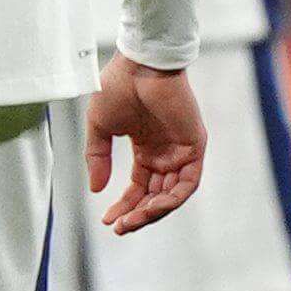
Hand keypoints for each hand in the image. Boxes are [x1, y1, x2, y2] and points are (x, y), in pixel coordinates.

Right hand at [87, 53, 207, 232]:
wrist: (139, 63)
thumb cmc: (119, 86)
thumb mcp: (100, 127)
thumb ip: (98, 157)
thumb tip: (96, 189)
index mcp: (146, 148)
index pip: (140, 187)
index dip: (125, 205)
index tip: (108, 221)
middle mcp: (166, 153)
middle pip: (156, 195)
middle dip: (138, 214)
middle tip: (120, 227)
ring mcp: (181, 150)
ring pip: (172, 194)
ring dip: (153, 211)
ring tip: (132, 221)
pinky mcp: (194, 146)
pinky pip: (187, 183)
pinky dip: (171, 199)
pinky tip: (151, 208)